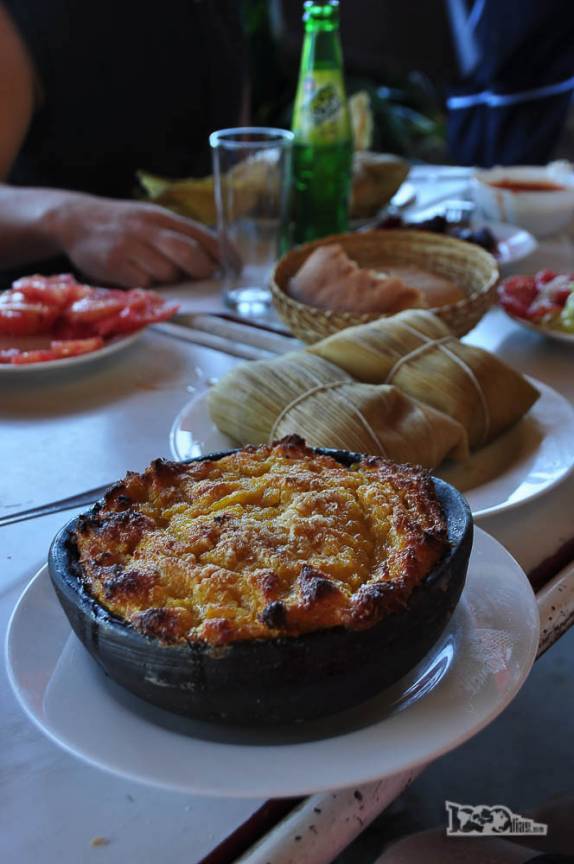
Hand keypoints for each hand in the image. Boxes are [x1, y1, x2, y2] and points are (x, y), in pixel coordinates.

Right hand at [49, 193, 220, 287]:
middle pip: (188, 252)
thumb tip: (215, 261)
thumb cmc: (123, 225)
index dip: (224, 254)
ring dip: (170, 281)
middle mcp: (148, 228)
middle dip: (202, 270)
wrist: (74, 219)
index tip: (237, 269)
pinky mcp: (114, 263)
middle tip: (203, 279)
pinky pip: (142, 282)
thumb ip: (179, 235)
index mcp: (163, 217)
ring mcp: (130, 245)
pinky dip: (147, 286)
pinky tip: (137, 277)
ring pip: (166, 272)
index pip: (203, 235)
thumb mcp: (152, 220)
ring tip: (160, 275)